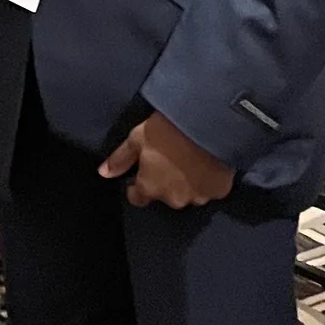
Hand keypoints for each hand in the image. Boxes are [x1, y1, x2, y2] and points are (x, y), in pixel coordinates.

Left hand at [99, 112, 233, 208]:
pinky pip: (210, 190)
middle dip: (165, 182)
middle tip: (171, 159)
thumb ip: (120, 159)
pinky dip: (208, 180)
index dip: (138, 185)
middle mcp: (173, 199)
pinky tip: (208, 163)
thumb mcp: (137, 139)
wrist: (208, 125)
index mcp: (150, 188)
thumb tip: (103, 173)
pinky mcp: (220, 192)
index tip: (142, 172)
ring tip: (191, 161)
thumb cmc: (167, 130)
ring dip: (187, 183)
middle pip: (165, 195)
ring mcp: (198, 198)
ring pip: (189, 194)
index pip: (138, 198)